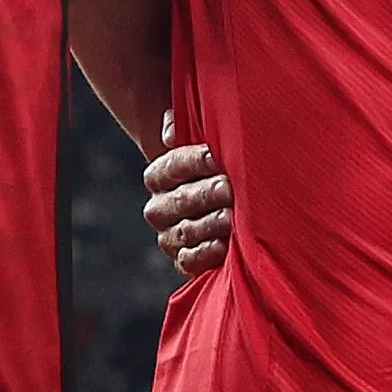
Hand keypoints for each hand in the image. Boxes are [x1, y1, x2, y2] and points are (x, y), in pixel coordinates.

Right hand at [144, 139, 231, 279]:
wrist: (226, 209)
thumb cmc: (219, 170)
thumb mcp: (206, 148)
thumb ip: (186, 130)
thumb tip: (170, 132)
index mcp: (159, 176)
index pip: (170, 167)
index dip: (191, 161)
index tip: (214, 156)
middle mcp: (159, 207)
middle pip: (179, 200)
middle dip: (205, 193)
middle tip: (228, 188)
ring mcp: (170, 236)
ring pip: (185, 230)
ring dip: (209, 224)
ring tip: (232, 217)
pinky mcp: (184, 260)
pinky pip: (188, 260)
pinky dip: (205, 254)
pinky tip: (222, 246)